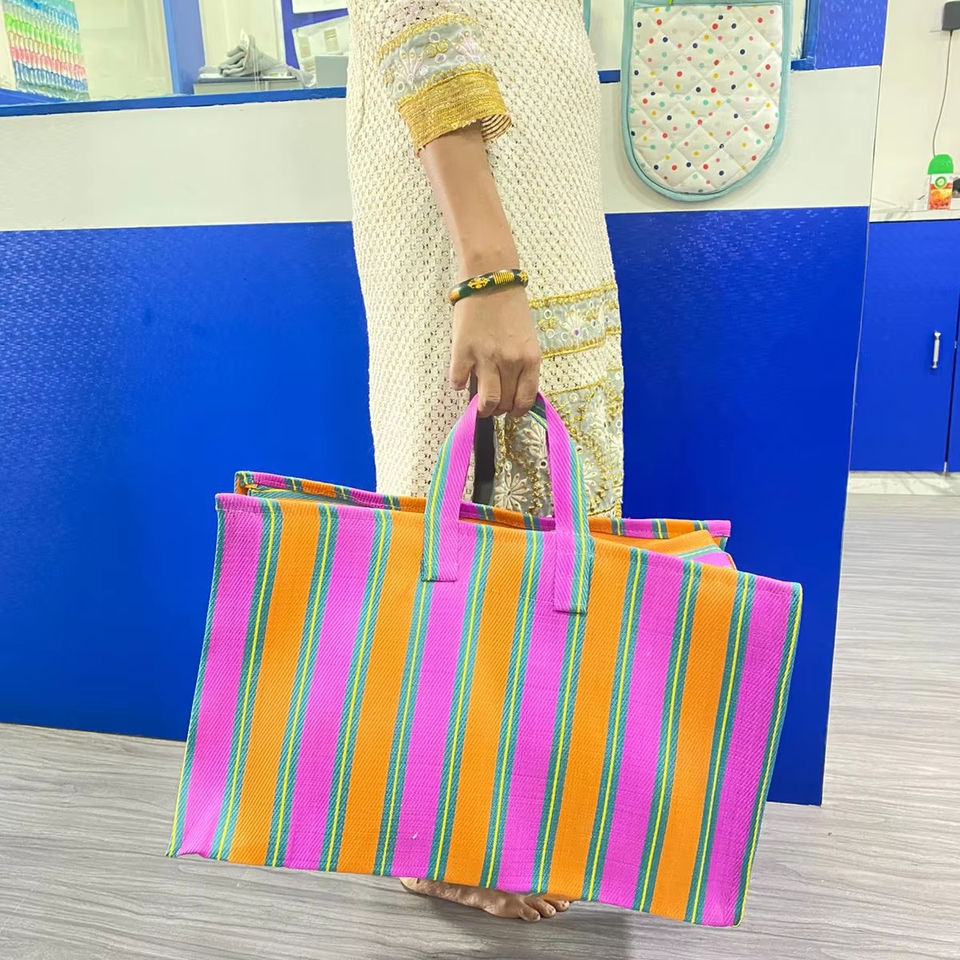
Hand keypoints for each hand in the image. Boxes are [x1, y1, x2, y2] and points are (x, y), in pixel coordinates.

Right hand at [448, 285, 540, 417]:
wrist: (490, 279)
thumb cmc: (510, 307)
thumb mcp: (526, 338)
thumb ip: (522, 364)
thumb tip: (510, 389)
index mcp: (530, 359)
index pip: (526, 399)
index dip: (518, 410)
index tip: (511, 410)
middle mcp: (511, 362)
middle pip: (505, 404)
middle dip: (499, 409)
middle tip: (493, 403)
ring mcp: (486, 358)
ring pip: (486, 402)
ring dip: (482, 408)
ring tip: (478, 403)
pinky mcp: (462, 352)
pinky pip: (458, 383)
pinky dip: (459, 383)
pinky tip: (461, 374)